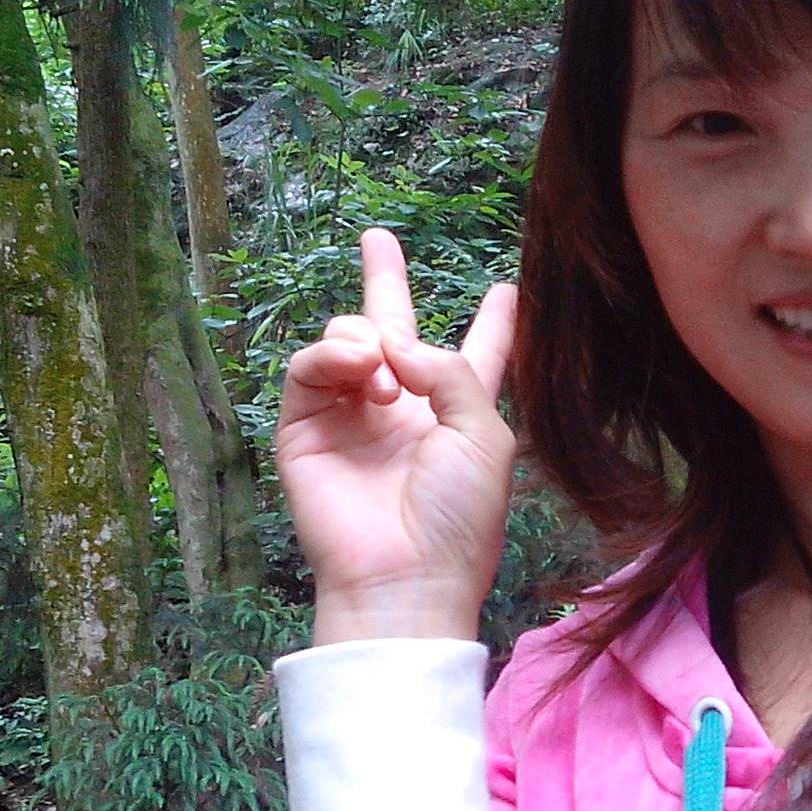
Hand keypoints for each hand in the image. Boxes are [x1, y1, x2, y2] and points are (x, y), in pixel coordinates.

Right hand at [275, 229, 517, 643]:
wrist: (402, 572)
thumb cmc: (457, 515)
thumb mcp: (485, 435)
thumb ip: (453, 370)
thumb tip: (396, 344)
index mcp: (457, 414)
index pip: (476, 357)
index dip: (493, 324)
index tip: (505, 289)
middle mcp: (403, 409)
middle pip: (393, 331)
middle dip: (385, 283)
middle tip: (378, 238)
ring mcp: (351, 417)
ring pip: (348, 341)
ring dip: (365, 338)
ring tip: (382, 370)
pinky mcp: (306, 428)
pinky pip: (309, 369)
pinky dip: (332, 356)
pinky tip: (360, 369)